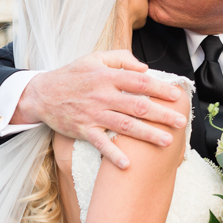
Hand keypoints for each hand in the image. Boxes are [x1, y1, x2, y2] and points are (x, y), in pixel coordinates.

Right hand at [15, 50, 186, 167]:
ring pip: (125, 126)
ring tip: (167, 142)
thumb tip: (145, 68)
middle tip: (180, 122)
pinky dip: (113, 154)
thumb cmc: (71, 75)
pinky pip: (100, 143)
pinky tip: (128, 164)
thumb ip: (120, 59)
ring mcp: (93, 114)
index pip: (140, 82)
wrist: (41, 93)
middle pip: (138, 105)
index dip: (161, 88)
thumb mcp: (94, 58)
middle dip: (162, 114)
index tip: (178, 95)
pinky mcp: (83, 130)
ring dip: (147, 135)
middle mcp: (102, 95)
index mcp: (107, 76)